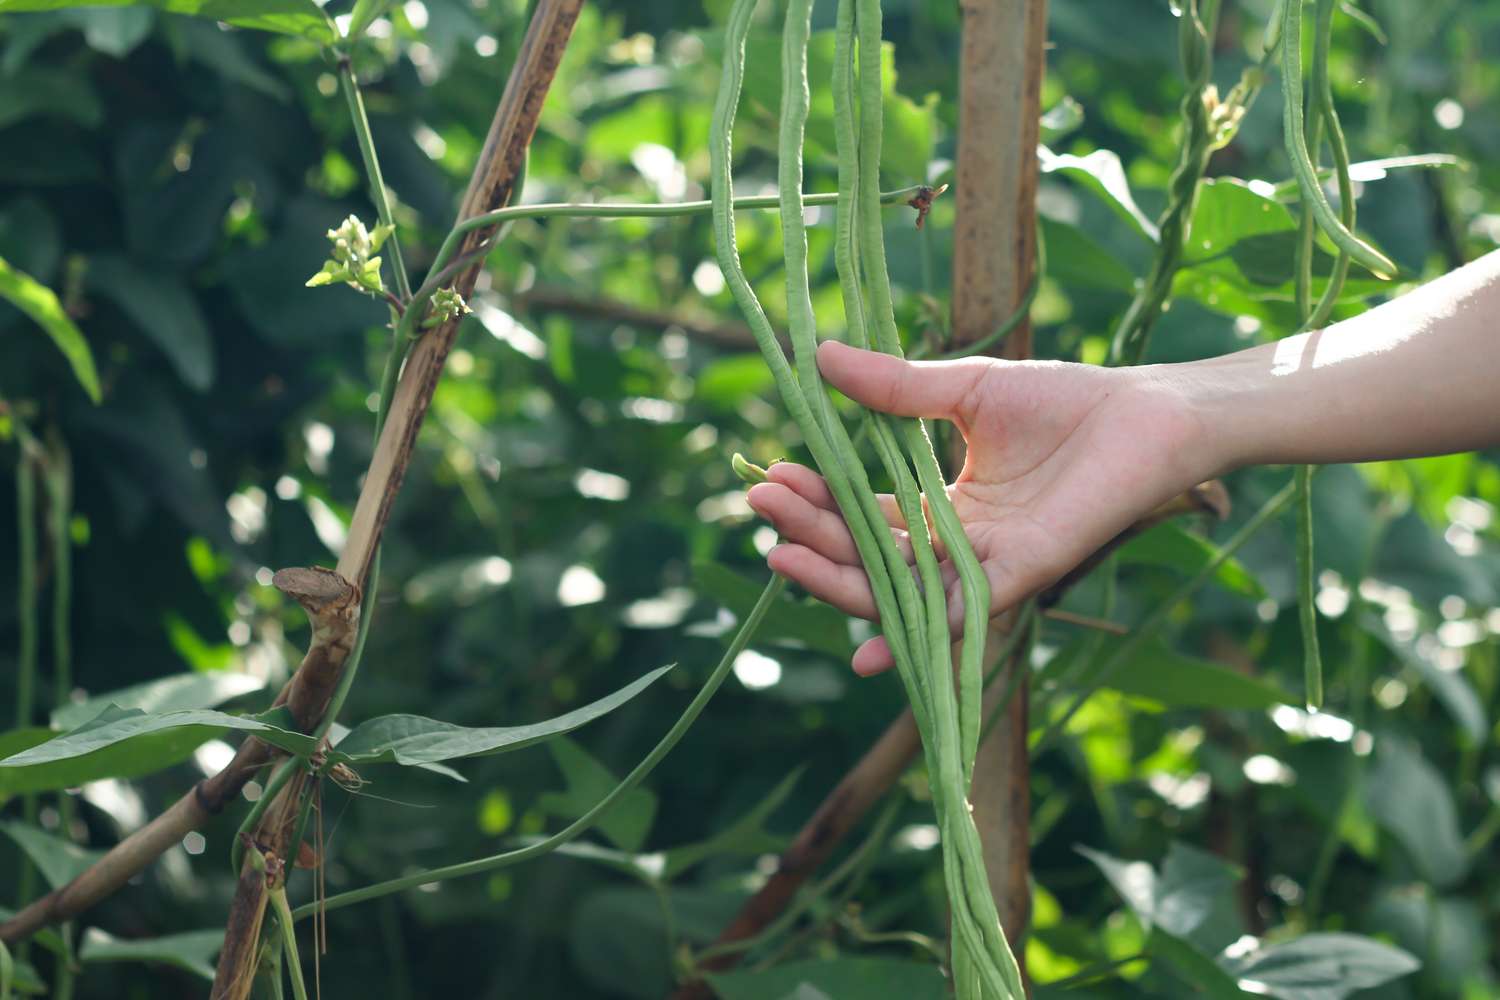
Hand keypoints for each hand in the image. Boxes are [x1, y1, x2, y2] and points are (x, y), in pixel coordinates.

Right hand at [747, 341, 1211, 674]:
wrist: (1147, 412)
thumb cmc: (1067, 400)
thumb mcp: (963, 389)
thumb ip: (895, 388)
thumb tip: (819, 356)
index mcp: (947, 506)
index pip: (867, 515)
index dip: (818, 501)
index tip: (772, 474)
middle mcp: (960, 546)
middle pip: (870, 558)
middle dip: (812, 538)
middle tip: (760, 507)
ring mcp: (987, 566)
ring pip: (898, 590)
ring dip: (838, 579)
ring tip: (782, 551)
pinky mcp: (1021, 575)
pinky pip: (957, 614)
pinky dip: (912, 633)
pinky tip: (862, 641)